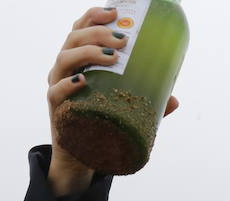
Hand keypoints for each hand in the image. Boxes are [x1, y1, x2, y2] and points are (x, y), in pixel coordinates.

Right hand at [47, 8, 179, 189]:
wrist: (81, 158)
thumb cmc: (101, 125)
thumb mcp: (123, 109)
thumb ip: (146, 103)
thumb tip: (175, 100)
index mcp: (78, 61)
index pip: (80, 29)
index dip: (94, 16)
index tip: (116, 12)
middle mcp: (64, 70)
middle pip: (74, 39)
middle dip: (98, 33)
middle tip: (124, 40)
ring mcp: (57, 88)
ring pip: (64, 59)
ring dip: (88, 52)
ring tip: (113, 57)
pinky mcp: (56, 111)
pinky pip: (55, 93)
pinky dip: (67, 85)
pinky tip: (81, 80)